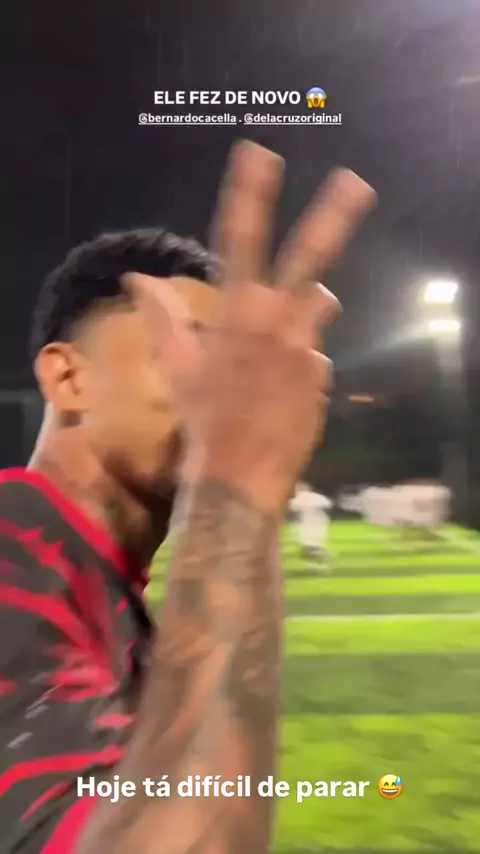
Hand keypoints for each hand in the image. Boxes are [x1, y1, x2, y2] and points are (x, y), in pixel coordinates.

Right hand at [126, 141, 375, 516]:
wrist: (238, 474)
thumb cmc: (199, 416)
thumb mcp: (174, 363)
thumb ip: (160, 314)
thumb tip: (136, 278)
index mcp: (238, 311)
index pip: (241, 239)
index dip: (250, 193)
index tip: (260, 154)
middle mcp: (279, 322)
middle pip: (310, 257)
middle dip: (334, 215)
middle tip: (357, 181)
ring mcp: (307, 350)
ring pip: (316, 310)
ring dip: (305, 312)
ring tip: (280, 344)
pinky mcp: (323, 377)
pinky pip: (314, 358)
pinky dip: (300, 364)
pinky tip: (281, 391)